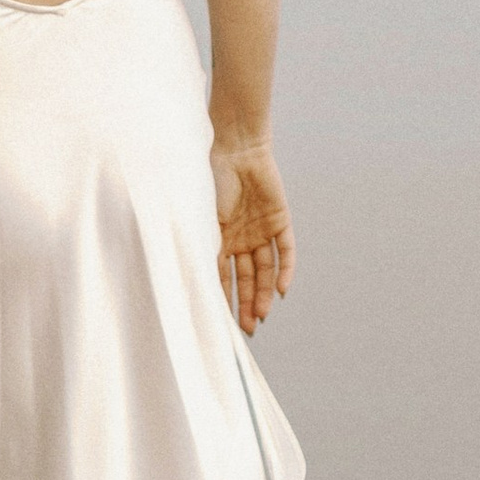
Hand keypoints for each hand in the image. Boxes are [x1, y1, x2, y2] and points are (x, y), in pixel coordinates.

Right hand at [211, 134, 294, 334]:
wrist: (236, 149)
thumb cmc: (212, 180)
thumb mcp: (203, 219)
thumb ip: (204, 248)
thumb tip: (194, 282)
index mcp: (220, 239)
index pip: (222, 276)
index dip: (224, 298)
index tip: (223, 323)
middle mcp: (242, 239)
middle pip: (247, 278)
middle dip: (246, 304)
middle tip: (247, 329)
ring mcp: (261, 231)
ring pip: (265, 270)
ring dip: (264, 293)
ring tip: (262, 316)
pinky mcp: (280, 221)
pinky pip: (285, 251)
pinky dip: (285, 270)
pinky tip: (283, 290)